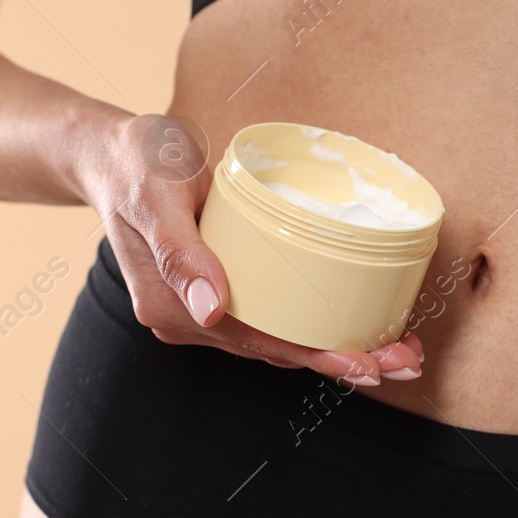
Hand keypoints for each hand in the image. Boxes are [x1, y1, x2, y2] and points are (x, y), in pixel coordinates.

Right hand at [91, 113, 423, 383]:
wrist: (111, 153)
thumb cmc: (137, 162)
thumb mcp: (154, 193)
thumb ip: (178, 249)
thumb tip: (209, 308)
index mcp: (171, 306)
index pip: (256, 341)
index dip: (314, 355)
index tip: (365, 363)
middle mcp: (189, 319)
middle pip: (276, 349)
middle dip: (342, 360)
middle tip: (406, 363)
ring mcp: (204, 310)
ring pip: (279, 340)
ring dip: (338, 349)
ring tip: (398, 352)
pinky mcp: (221, 293)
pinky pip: (273, 318)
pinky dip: (316, 326)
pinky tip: (358, 326)